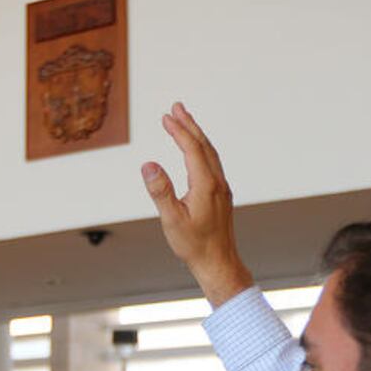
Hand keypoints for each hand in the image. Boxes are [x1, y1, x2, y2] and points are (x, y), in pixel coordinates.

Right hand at [142, 102, 252, 306]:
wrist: (219, 263)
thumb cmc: (194, 245)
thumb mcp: (172, 219)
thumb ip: (160, 191)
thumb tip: (148, 164)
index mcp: (206, 185)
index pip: (191, 149)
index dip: (178, 131)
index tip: (166, 116)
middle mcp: (217, 183)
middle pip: (203, 146)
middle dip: (189, 125)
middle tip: (176, 107)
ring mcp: (222, 189)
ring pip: (210, 154)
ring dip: (197, 135)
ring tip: (184, 121)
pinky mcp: (221, 196)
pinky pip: (212, 164)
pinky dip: (202, 150)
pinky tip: (195, 152)